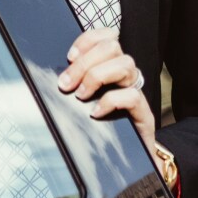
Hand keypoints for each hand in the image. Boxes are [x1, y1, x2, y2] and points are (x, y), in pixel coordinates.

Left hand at [59, 27, 157, 156]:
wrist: (129, 161)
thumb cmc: (103, 127)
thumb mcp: (86, 101)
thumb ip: (75, 85)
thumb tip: (54, 79)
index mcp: (112, 65)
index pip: (107, 36)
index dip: (88, 40)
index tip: (69, 57)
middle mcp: (126, 74)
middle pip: (112, 47)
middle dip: (85, 62)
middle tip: (67, 84)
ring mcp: (136, 91)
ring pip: (125, 64)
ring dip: (96, 76)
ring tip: (80, 96)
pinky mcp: (144, 113)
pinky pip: (132, 95)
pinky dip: (111, 101)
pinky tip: (96, 113)